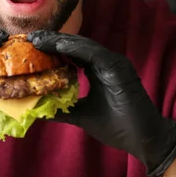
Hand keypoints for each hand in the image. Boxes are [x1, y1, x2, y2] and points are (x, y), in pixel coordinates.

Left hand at [28, 31, 175, 176]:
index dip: (53, 48)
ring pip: (83, 46)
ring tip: (40, 39)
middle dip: (53, 41)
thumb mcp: (82, 115)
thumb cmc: (117, 127)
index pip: (73, 54)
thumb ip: (63, 109)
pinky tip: (59, 45)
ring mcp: (114, 63)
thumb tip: (38, 109)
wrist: (143, 139)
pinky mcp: (119, 68)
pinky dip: (77, 49)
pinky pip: (95, 54)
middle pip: (76, 46)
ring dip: (61, 41)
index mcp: (99, 70)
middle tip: (31, 37)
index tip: (32, 46)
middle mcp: (106, 63)